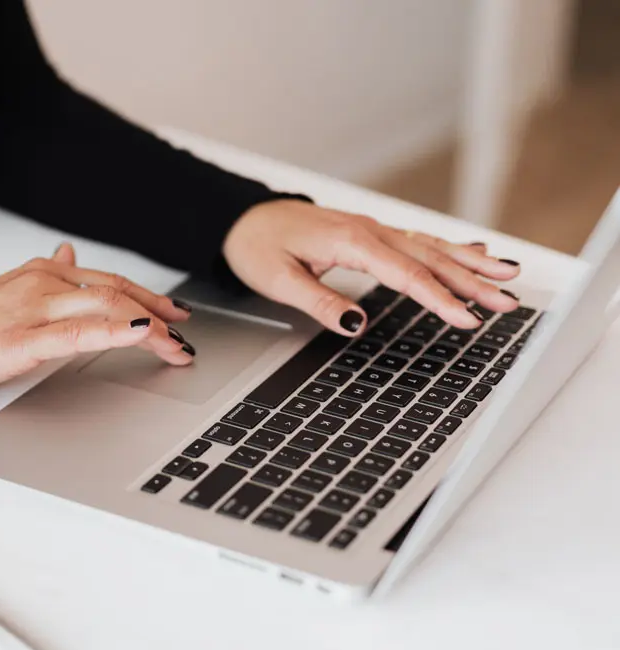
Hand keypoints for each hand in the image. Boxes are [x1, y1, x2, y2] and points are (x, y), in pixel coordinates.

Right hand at [0, 243, 194, 392]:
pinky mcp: (25, 339)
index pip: (109, 281)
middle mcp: (45, 283)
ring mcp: (36, 309)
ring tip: (175, 346)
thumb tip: (69, 252)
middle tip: (186, 333)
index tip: (174, 312)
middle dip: (159, 313)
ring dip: (150, 328)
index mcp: (44, 272)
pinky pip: (78, 333)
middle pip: (117, 293)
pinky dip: (116, 332)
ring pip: (107, 310)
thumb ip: (48, 273)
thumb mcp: (13, 289)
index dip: (148, 296)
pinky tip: (140, 335)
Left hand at [223, 199, 521, 334]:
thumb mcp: (278, 281)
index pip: (406, 274)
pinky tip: (475, 251)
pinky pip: (419, 241)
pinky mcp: (371, 235)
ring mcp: (373, 230)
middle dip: (473, 281)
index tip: (467, 318)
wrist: (244, 219)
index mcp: (350, 241)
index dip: (439, 298)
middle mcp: (369, 231)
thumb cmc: (258, 247)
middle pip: (430, 258)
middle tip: (509, 300)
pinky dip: (451, 247)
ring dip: (471, 263)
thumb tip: (355, 325)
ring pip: (431, 246)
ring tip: (509, 276)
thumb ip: (319, 302)